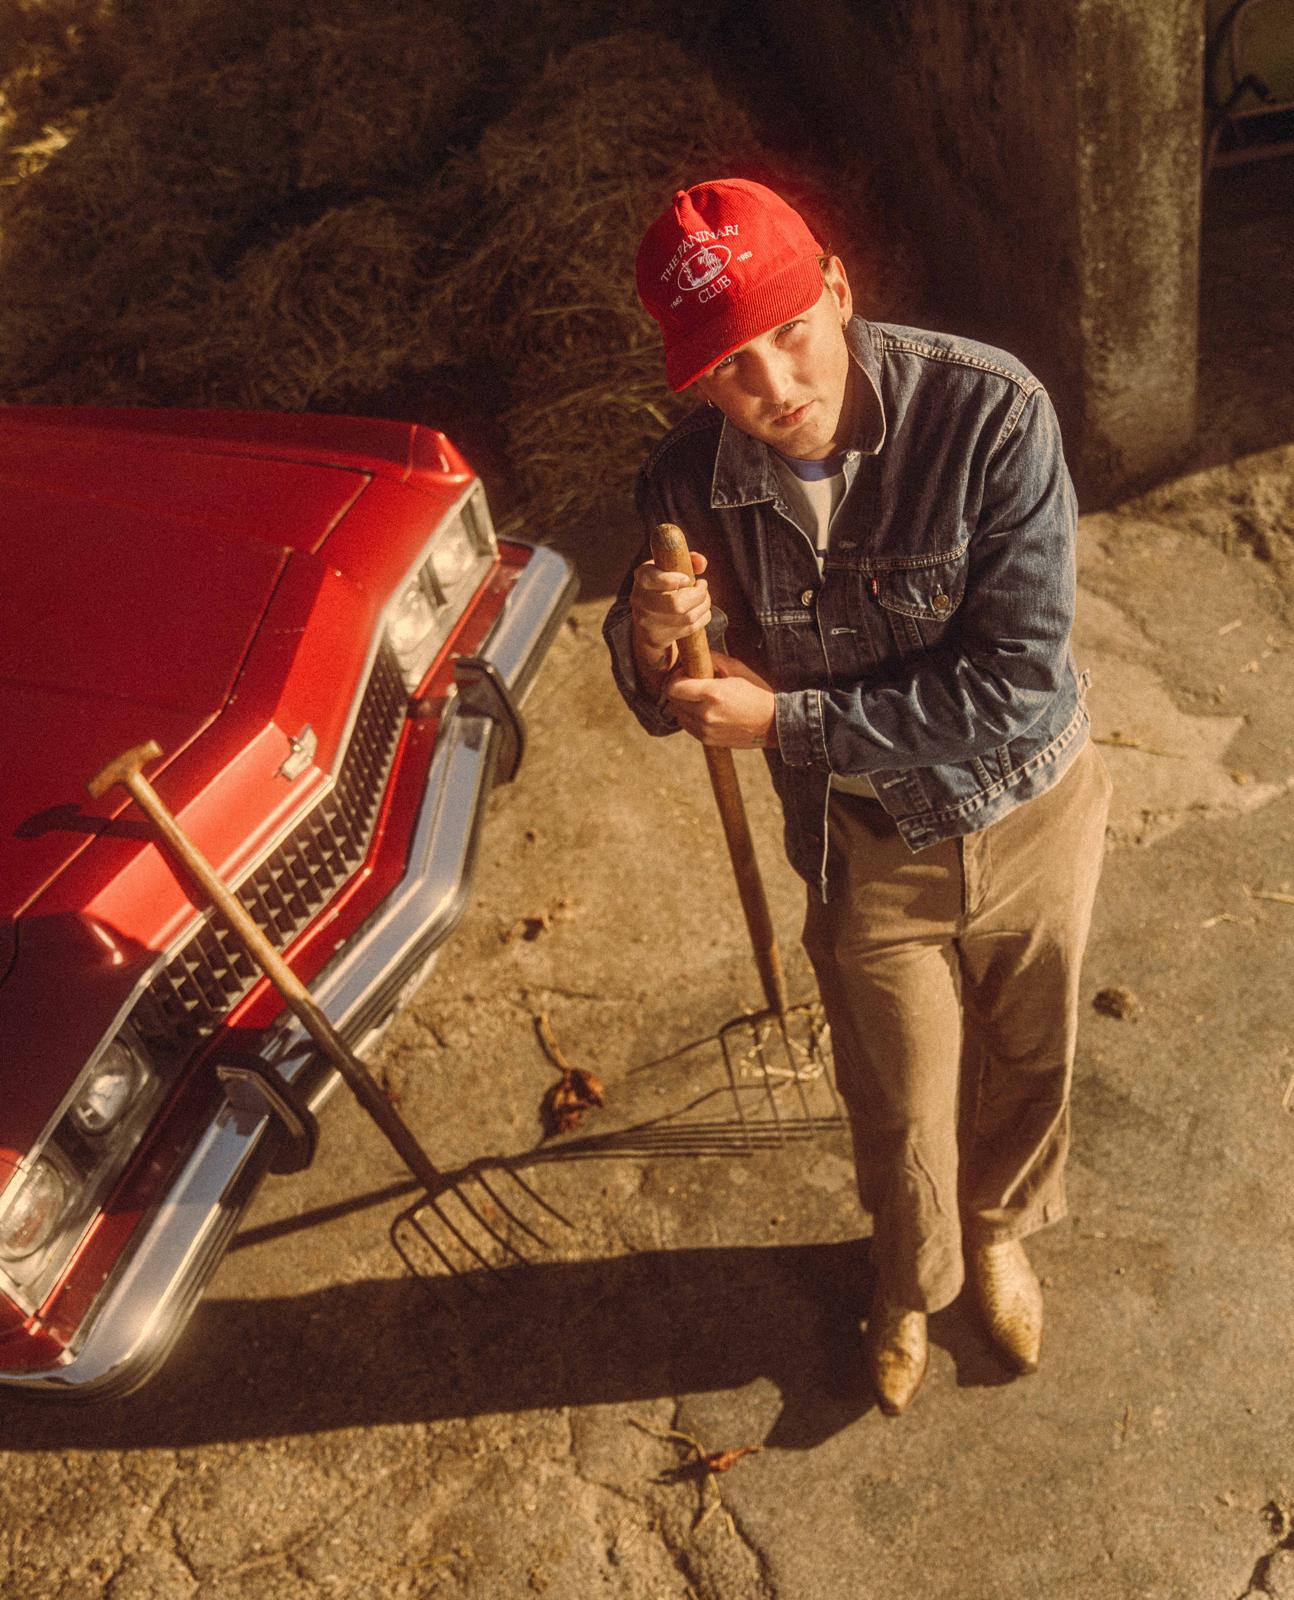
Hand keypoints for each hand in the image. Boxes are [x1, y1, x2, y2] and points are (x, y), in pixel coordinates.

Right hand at [629, 551, 710, 680]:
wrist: (646, 621)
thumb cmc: (662, 586)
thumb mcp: (669, 568)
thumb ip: (687, 560)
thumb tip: (702, 563)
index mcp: (642, 578)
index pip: (652, 579)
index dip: (672, 580)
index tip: (686, 579)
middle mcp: (641, 601)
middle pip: (676, 604)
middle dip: (698, 594)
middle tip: (702, 585)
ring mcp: (649, 622)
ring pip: (687, 617)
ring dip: (704, 604)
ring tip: (704, 597)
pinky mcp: (659, 637)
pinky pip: (691, 628)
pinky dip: (703, 616)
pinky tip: (701, 609)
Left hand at [665, 651, 776, 747]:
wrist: (773, 723)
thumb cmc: (757, 691)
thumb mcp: (737, 668)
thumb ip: (713, 659)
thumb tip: (694, 654)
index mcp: (712, 693)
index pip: (673, 687)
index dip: (676, 677)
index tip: (686, 673)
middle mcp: (705, 714)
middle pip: (673, 700)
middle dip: (679, 689)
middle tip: (692, 684)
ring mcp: (705, 730)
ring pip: (678, 714)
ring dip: (683, 704)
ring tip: (700, 699)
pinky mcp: (707, 740)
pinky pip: (687, 726)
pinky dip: (690, 717)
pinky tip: (706, 711)